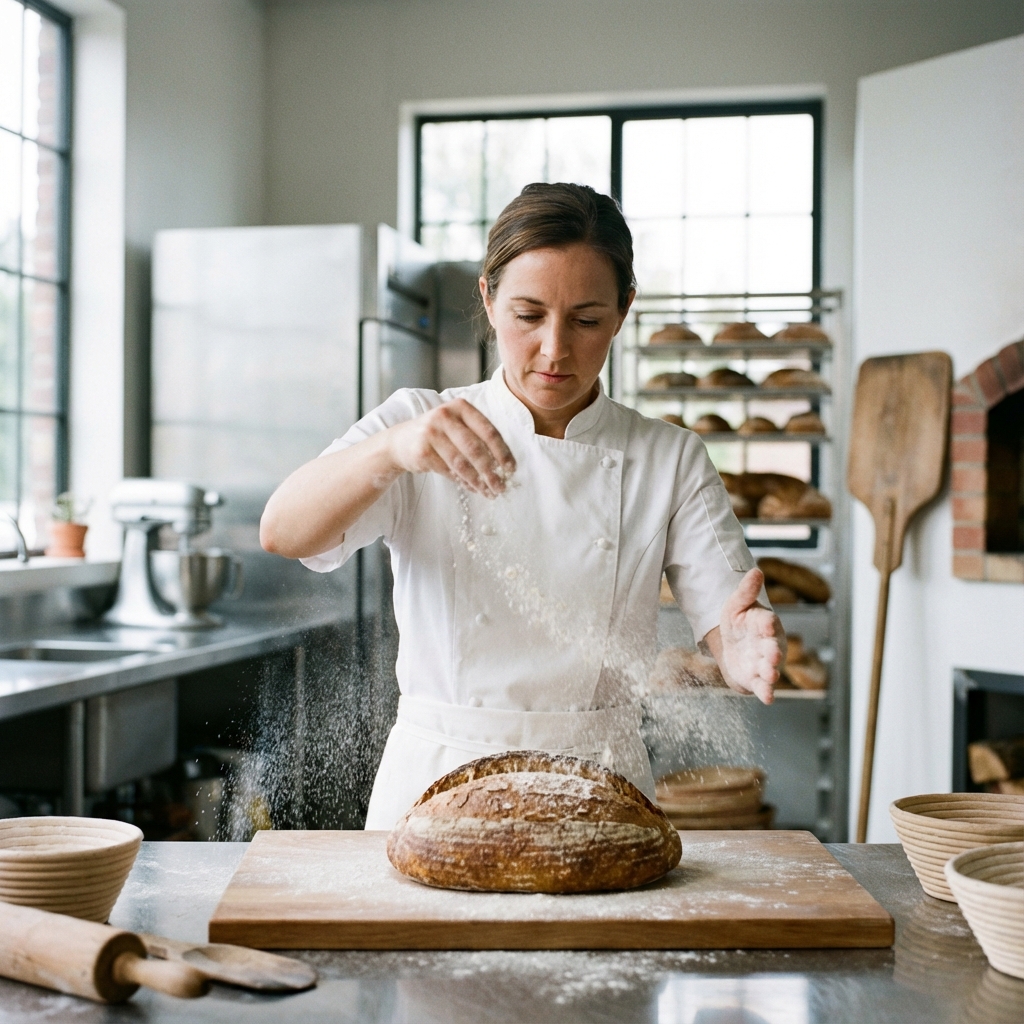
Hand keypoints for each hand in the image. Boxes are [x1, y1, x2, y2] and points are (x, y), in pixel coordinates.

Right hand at [386, 399, 515, 497]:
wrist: (401, 441)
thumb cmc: (438, 435)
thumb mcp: (458, 427)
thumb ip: (479, 438)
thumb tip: (504, 467)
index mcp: (461, 407)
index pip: (489, 431)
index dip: (503, 453)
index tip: (511, 470)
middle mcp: (445, 416)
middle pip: (476, 448)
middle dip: (492, 471)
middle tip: (501, 487)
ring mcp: (431, 433)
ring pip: (462, 463)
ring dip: (478, 481)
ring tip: (489, 492)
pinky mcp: (422, 451)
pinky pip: (449, 471)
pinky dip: (464, 482)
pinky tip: (472, 488)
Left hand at [705, 568, 785, 704]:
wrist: (733, 646)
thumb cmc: (739, 623)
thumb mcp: (737, 605)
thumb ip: (746, 591)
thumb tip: (756, 570)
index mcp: (764, 624)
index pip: (767, 621)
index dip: (767, 622)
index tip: (766, 622)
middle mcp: (768, 644)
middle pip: (773, 647)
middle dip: (773, 651)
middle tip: (773, 653)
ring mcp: (764, 663)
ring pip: (770, 668)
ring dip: (771, 672)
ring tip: (771, 675)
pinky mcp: (756, 679)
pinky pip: (763, 687)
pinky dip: (766, 692)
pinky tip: (768, 698)